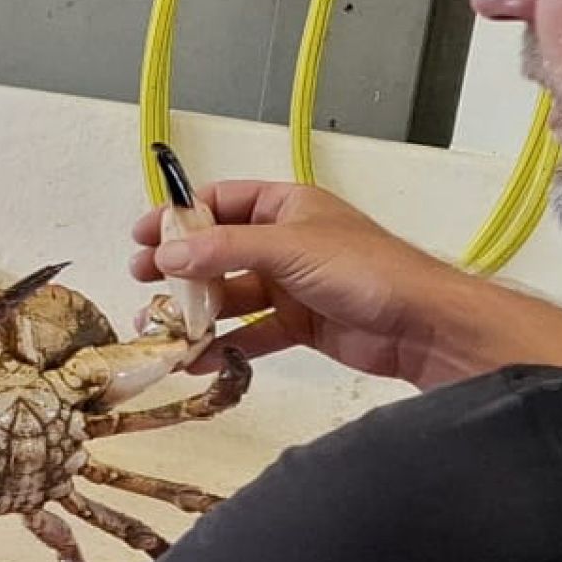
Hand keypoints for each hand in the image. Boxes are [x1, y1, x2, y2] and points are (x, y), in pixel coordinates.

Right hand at [133, 178, 561, 389]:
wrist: (421, 325)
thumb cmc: (363, 270)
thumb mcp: (287, 248)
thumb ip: (223, 250)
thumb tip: (164, 253)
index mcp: (287, 206)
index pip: (221, 202)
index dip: (179, 218)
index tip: (142, 237)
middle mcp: (286, 242)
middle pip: (219, 250)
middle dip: (179, 268)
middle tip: (140, 283)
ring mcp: (293, 285)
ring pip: (231, 295)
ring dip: (196, 312)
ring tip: (160, 329)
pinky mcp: (301, 325)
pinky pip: (251, 331)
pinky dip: (225, 344)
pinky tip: (198, 359)